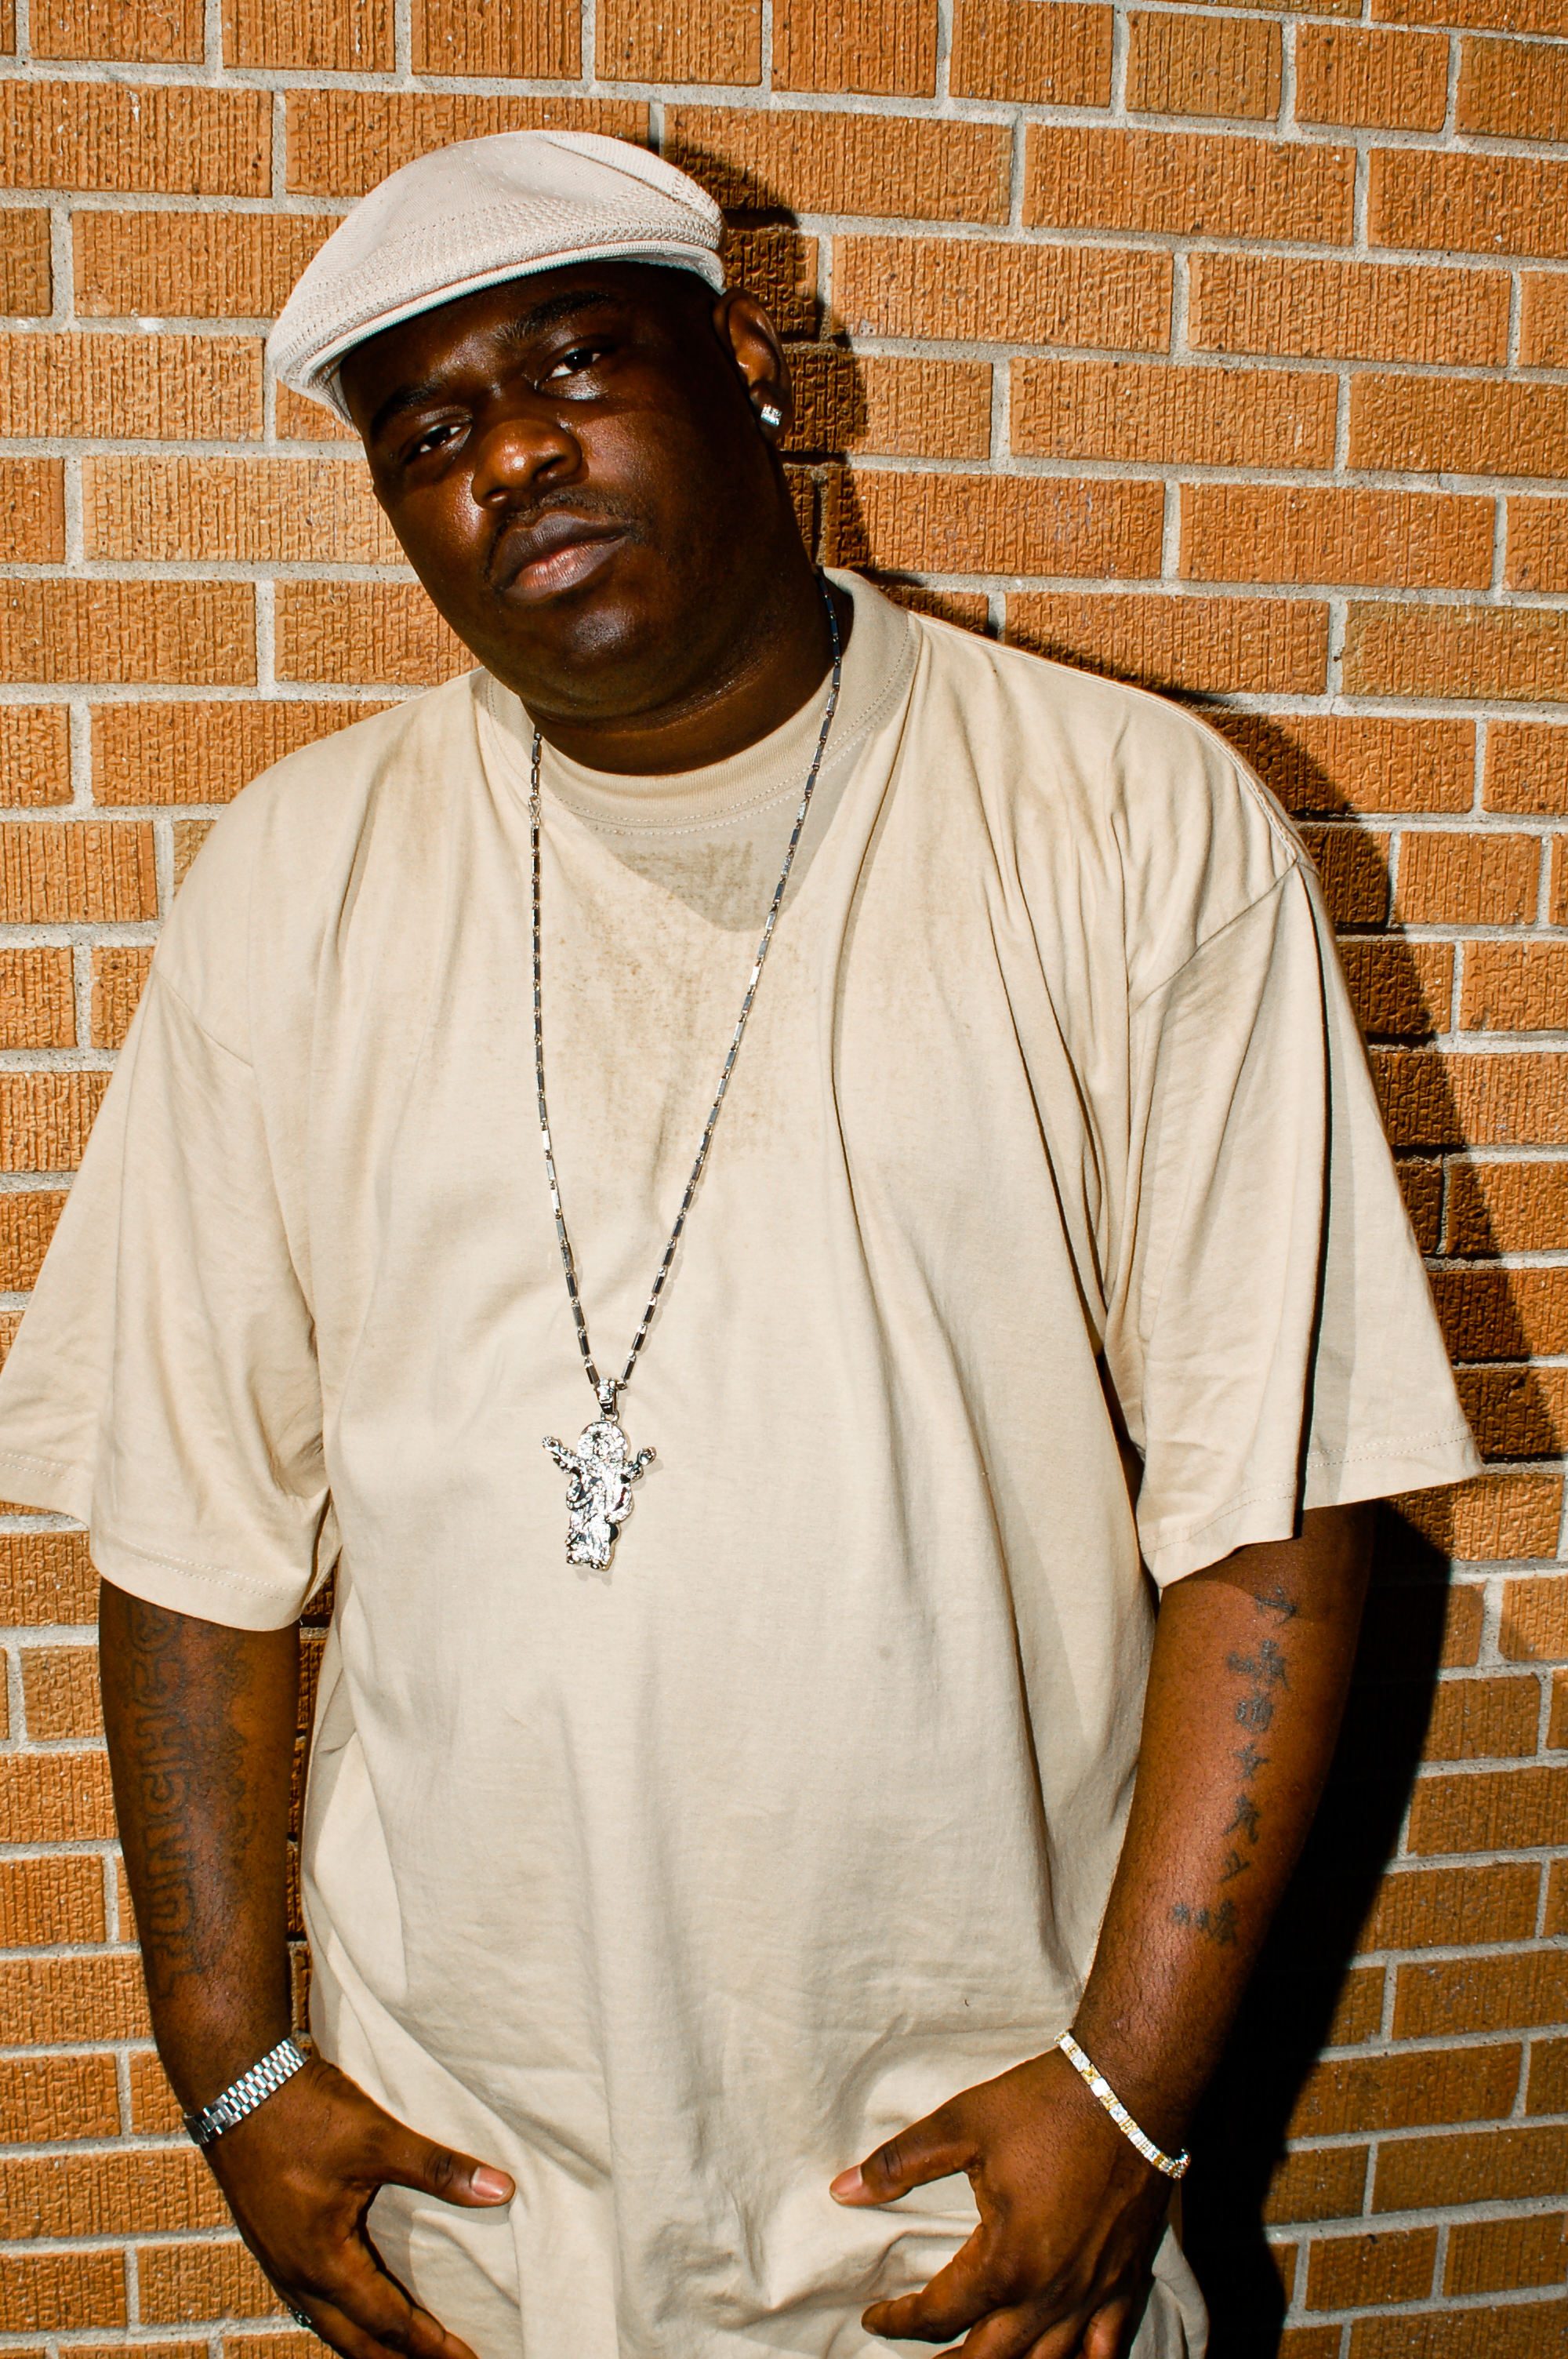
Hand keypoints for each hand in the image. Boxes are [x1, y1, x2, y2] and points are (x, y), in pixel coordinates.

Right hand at [202, 2052, 513, 2358]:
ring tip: (404, 2356)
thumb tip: (501, 2189)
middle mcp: (297, 2275)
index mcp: (324, 2262)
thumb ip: (439, 2169)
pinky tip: (354, 2309)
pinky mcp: (270, 2241)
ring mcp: (278, 2262)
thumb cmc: (305, 2115)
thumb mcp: (378, 2139)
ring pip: (328, 2325)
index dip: (430, 2346)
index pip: (388, 2323)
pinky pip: (310, 2302)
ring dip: (368, 2345)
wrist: (236, 2086)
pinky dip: (341, 2319)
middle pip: (355, 2343)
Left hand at [829, 2049, 1171, 2358]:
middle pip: (990, 2358)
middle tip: (918, 2355)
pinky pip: (1105, 2352)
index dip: (900, 2321)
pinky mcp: (1126, 2282)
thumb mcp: (963, 2124)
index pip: (941, 2313)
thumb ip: (900, 2163)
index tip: (875, 2316)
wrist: (1129, 2088)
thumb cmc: (1044, 2105)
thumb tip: (843, 2190)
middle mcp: (1050, 2294)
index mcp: (1006, 2262)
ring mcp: (1093, 2294)